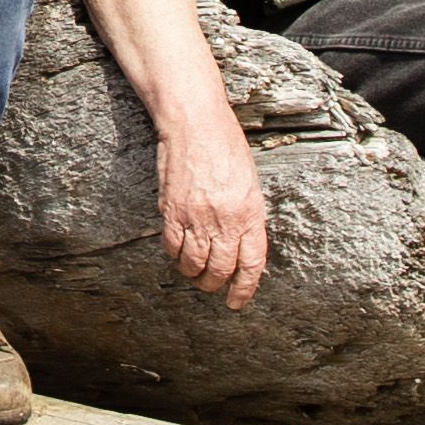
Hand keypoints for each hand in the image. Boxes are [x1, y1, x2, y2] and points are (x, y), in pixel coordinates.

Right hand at [156, 103, 272, 305]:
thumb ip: (247, 215)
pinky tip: (178, 254)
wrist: (195, 124)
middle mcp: (225, 220)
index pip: (252, 264)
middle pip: (221, 270)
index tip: (238, 300)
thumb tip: (242, 242)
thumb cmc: (226, 146)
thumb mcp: (250, 183)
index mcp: (250, 213)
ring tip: (195, 274)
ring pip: (194, 264)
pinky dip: (175, 256)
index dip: (245, 288)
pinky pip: (172, 247)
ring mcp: (197, 217)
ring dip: (194, 274)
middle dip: (216, 285)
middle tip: (213, 288)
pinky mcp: (172, 211)